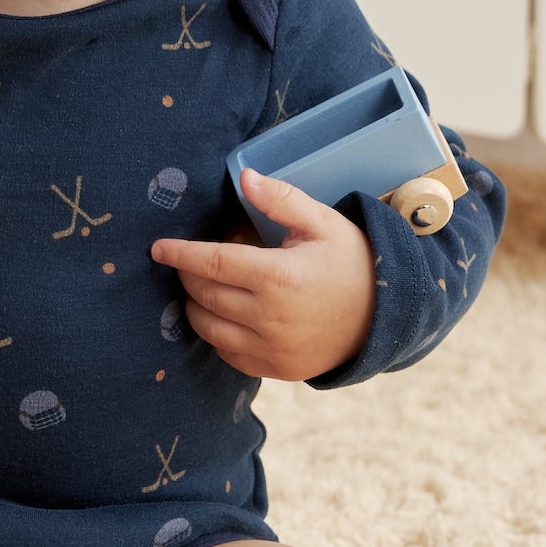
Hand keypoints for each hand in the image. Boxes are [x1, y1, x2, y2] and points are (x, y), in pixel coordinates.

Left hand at [150, 168, 374, 381]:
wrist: (387, 316)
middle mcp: (270, 317)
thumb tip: (244, 176)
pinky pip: (228, 355)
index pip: (212, 262)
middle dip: (187, 275)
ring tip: (201, 287)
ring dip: (195, 306)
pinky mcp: (277, 370)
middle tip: (186, 261)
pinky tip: (222, 315)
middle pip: (205, 294)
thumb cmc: (352, 262)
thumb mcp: (323, 223)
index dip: (180, 254)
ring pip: (209, 328)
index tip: (157, 248)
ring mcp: (273, 349)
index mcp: (279, 277)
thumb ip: (281, 199)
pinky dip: (216, 335)